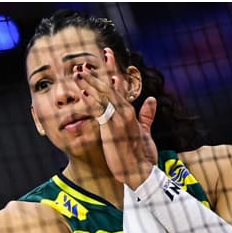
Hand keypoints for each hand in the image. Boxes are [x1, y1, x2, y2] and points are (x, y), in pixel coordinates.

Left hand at [73, 48, 158, 187]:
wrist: (141, 172)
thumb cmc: (142, 156)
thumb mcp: (145, 133)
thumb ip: (147, 115)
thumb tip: (152, 99)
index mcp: (131, 113)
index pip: (120, 89)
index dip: (112, 73)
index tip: (106, 59)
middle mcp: (125, 113)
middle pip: (111, 87)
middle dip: (100, 71)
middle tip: (88, 60)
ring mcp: (119, 120)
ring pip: (103, 97)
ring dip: (90, 83)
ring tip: (79, 71)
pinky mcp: (111, 130)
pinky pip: (99, 112)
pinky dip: (91, 101)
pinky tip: (82, 93)